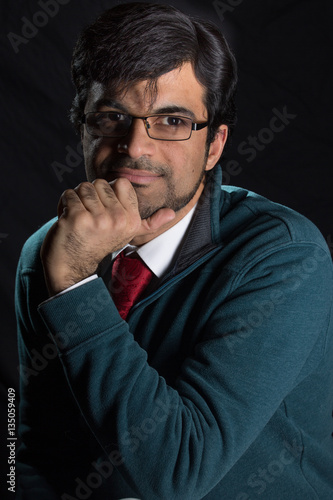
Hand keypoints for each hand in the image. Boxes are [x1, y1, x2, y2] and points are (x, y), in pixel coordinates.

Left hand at [40, 178, 174, 295]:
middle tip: (89, 218)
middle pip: (99, 183)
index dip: (108, 194)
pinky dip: (63, 205)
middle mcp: (118, 220)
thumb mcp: (128, 234)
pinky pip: (68, 195)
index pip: (120, 183)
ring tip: (78, 219)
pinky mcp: (77, 218)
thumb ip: (150, 223)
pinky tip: (67, 221)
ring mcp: (98, 219)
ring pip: (83, 187)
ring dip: (76, 201)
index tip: (104, 212)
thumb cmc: (99, 245)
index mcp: (132, 220)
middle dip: (90, 197)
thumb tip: (172, 213)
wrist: (72, 269)